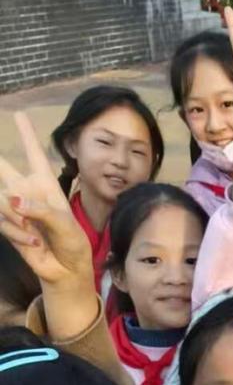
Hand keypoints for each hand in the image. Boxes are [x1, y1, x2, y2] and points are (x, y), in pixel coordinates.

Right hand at [0, 111, 93, 287]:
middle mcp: (28, 193)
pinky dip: (18, 234)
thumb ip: (42, 211)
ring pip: (1, 200)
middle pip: (3, 168)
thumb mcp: (66, 226)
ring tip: (35, 233)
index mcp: (46, 186)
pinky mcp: (9, 227)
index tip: (19, 114)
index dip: (27, 134)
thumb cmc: (73, 245)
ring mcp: (16, 209)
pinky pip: (3, 222)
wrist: (66, 271)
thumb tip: (13, 200)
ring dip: (16, 217)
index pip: (34, 154)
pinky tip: (34, 243)